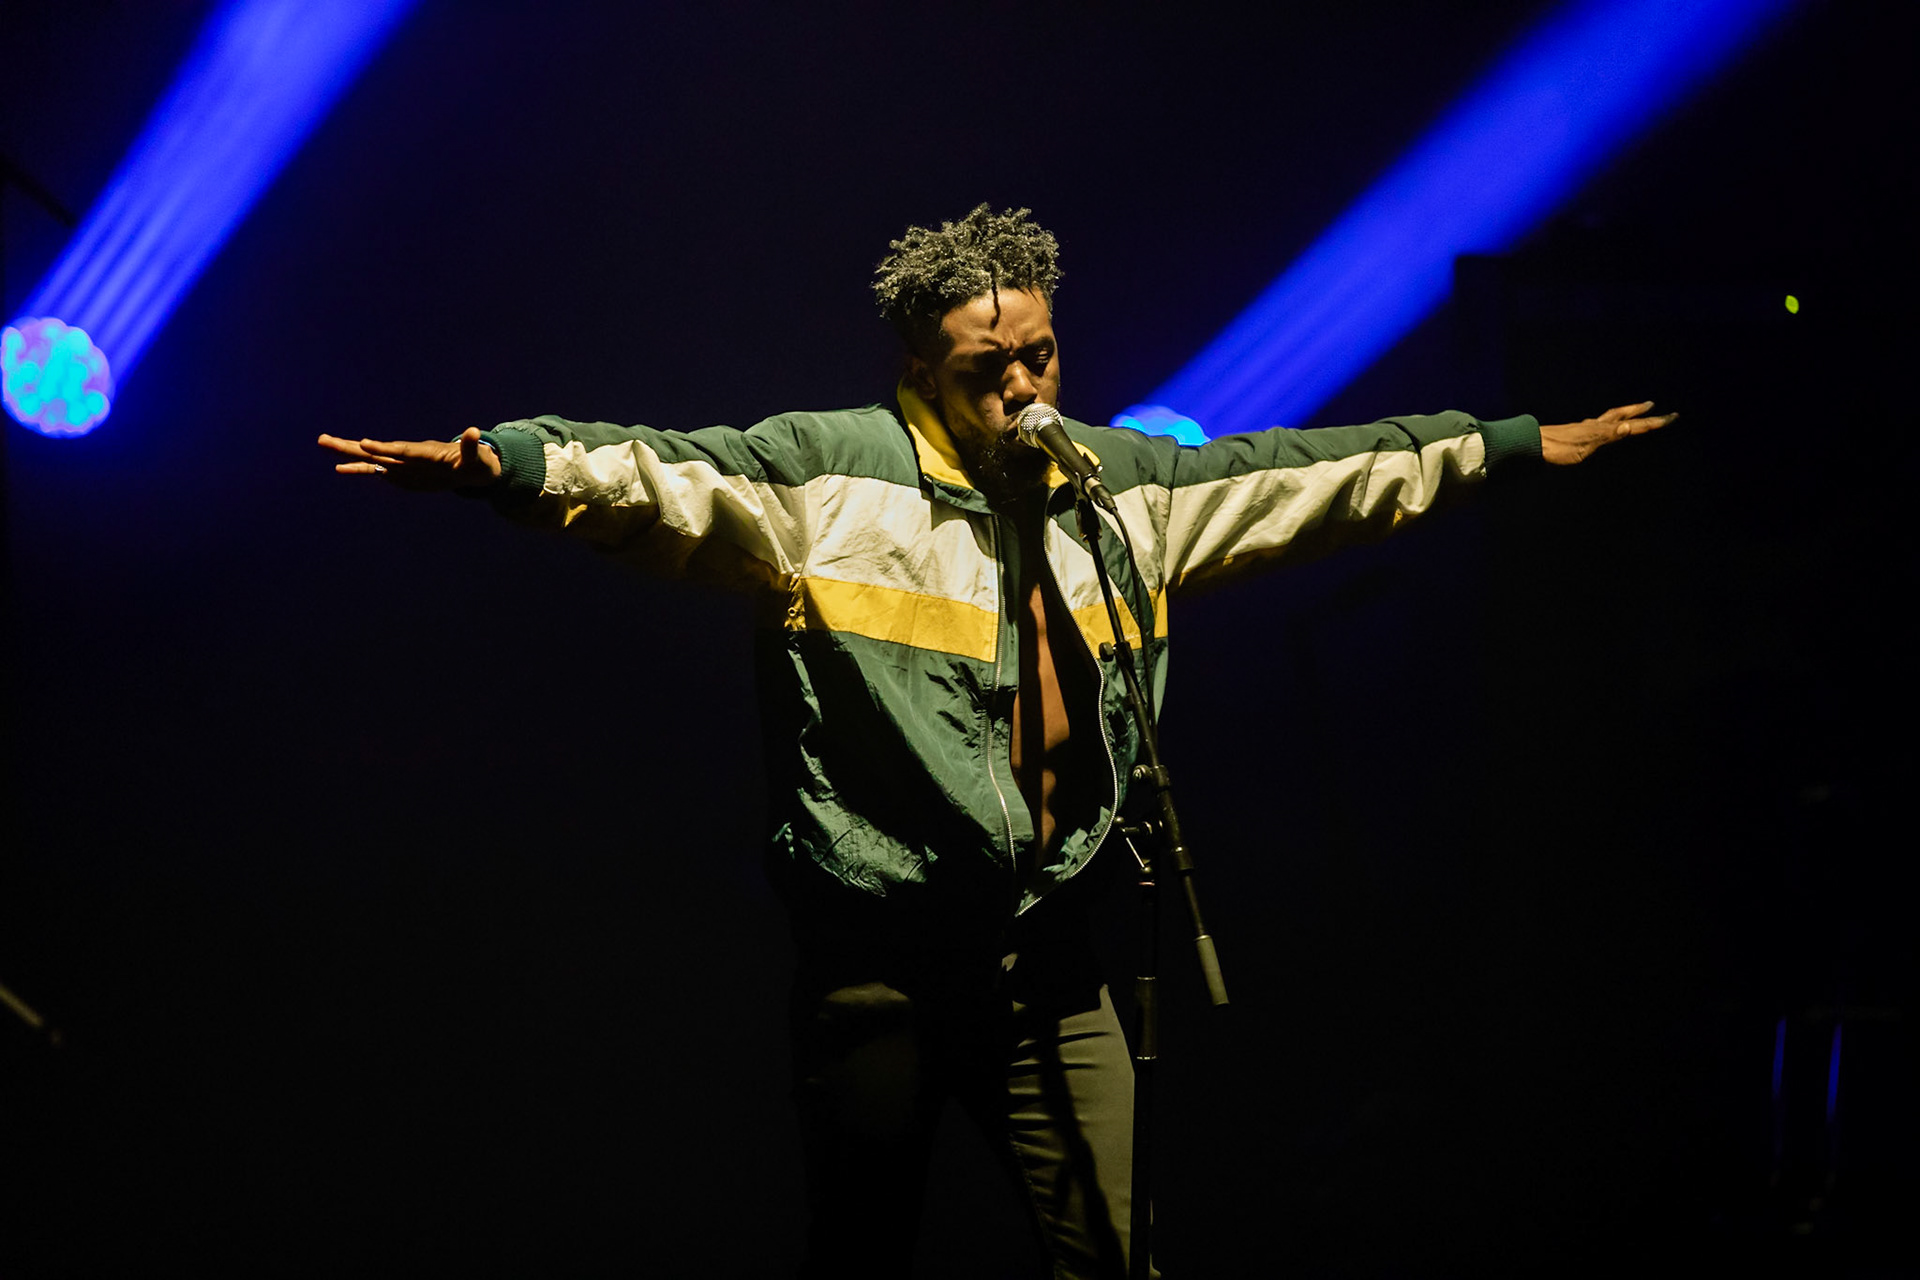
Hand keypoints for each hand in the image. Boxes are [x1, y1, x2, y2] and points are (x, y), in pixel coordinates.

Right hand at [318, 426, 501, 489]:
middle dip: (352, 447)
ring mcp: (402, 465)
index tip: (365, 444)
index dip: (384, 448)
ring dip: (348, 454)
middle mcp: (409, 456)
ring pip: (371, 459)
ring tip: (324, 443)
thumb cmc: (477, 463)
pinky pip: (376, 471)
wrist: (471, 468)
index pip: (402, 451)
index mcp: (425, 453)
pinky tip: (341, 469)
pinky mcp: (400, 474)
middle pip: (377, 451)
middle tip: (324, 439)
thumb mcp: (478, 458)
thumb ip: (472, 448)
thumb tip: (475, 432)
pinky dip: (359, 470)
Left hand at [1538, 401, 1675, 465]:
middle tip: (1653, 405)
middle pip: (1622, 415)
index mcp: (1602, 428)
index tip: (1672, 417)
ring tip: (1634, 411)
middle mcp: (1595, 425)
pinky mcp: (1576, 433)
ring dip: (1625, 414)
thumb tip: (1628, 427)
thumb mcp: (1584, 445)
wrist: (1532, 446)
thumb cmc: (1557, 449)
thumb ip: (1606, 436)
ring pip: (1611, 418)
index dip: (1653, 422)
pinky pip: (1600, 425)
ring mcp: (1585, 428)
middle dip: (1640, 412)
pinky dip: (1610, 423)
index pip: (1633, 424)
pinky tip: (1604, 427)